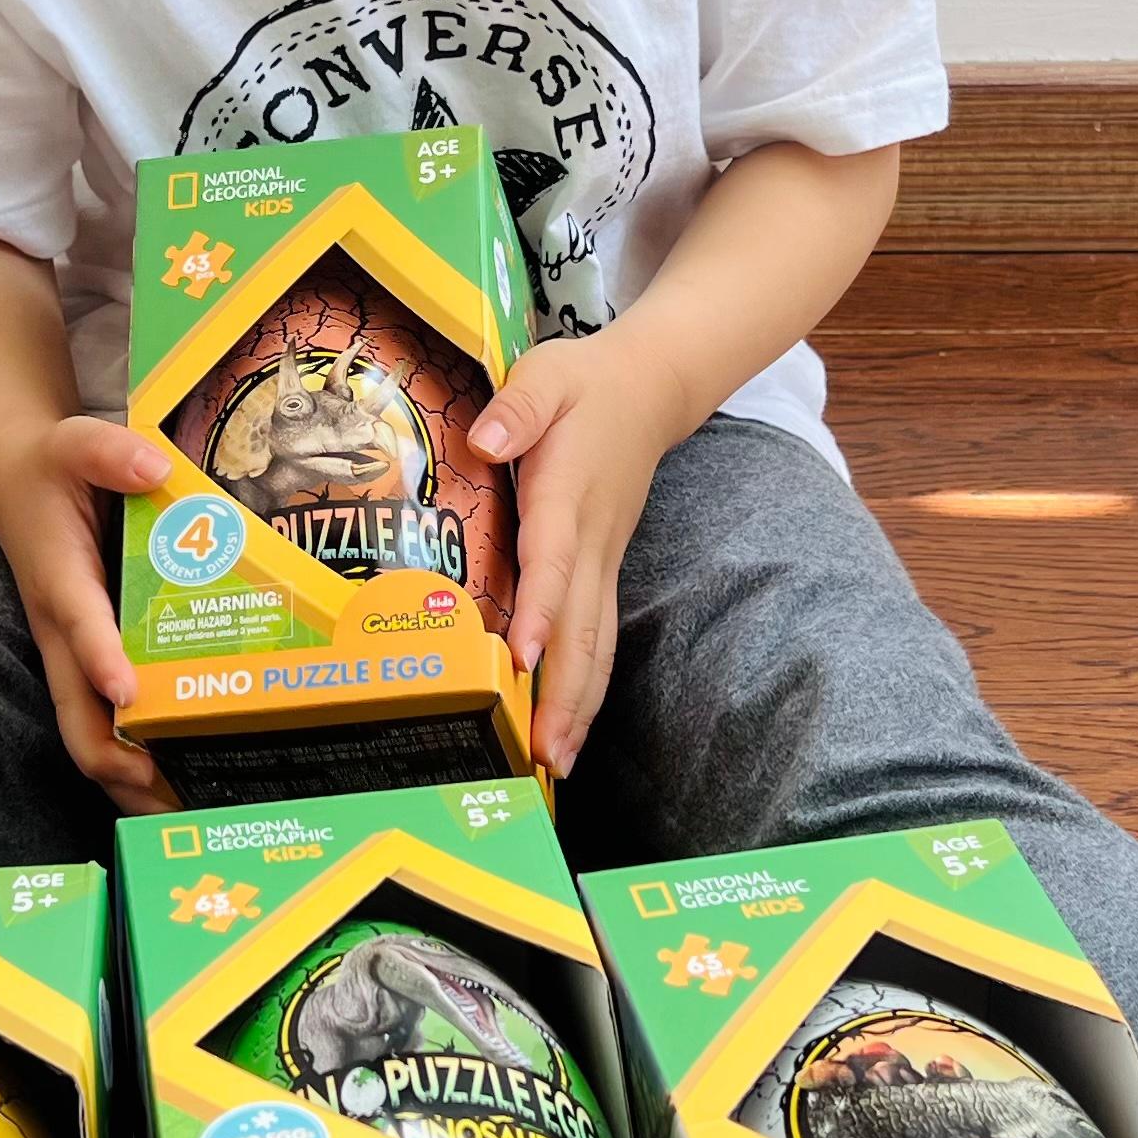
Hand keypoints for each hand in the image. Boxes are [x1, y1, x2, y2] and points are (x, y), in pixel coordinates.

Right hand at [0, 414, 179, 816]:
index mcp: (60, 580)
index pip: (78, 625)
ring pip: (90, 736)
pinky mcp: (86, 665)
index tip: (130, 693)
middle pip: (77, 718)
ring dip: (132, 780)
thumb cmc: (52, 468)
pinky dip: (139, 759)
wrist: (15, 484)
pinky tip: (187, 780)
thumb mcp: (76, 442)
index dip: (101, 659)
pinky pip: (106, 725)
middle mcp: (62, 633)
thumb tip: (154, 468)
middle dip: (120, 764)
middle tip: (176, 795)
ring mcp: (72, 657)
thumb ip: (111, 451)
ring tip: (190, 811)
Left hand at [470, 335, 686, 779]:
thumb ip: (518, 406)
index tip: (525, 657)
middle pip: (586, 627)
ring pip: (599, 643)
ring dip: (580, 704)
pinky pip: (600, 636)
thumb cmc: (585, 384)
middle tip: (545, 753)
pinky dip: (588, 685)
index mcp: (569, 495)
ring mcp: (605, 560)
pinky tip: (567, 726)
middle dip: (566, 693)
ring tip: (556, 762)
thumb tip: (486, 439)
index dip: (543, 609)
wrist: (650, 389)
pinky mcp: (605, 569)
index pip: (554, 560)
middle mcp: (592, 540)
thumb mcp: (546, 374)